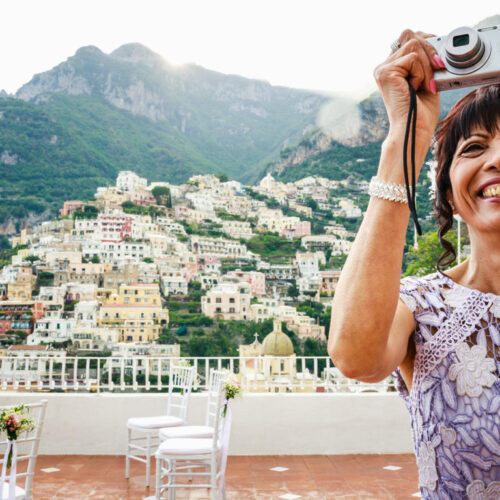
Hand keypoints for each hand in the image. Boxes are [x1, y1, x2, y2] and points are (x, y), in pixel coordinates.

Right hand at [374, 30, 443, 146]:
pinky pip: (413, 57)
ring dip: (426, 66)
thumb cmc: (421, 112)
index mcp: (392, 69)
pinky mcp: (385, 72)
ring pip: (414, 45)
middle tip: (438, 69)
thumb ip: (426, 60)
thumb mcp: (427, 79)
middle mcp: (383, 67)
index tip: (437, 57)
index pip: (409, 38)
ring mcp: (382, 69)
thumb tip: (434, 38)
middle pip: (410, 35)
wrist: (414, 130)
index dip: (426, 41)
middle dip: (429, 49)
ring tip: (423, 86)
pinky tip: (415, 88)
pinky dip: (421, 72)